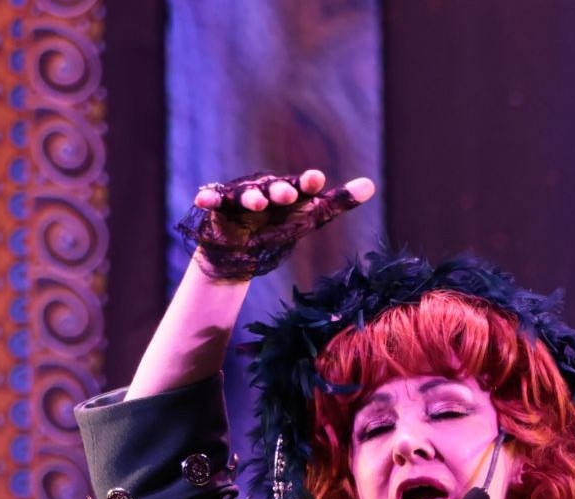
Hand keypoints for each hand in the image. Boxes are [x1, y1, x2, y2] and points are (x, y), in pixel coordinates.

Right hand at [181, 169, 375, 281]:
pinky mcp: (220, 207)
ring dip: (251, 197)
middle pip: (274, 189)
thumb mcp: (312, 216)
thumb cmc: (281, 223)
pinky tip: (202, 200)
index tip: (317, 179)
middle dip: (280, 191)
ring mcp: (241, 196)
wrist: (244, 243)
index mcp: (289, 190)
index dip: (308, 182)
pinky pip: (214, 202)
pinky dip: (208, 199)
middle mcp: (266, 189)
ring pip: (246, 195)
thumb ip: (339, 202)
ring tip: (256, 203)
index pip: (301, 185)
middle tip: (288, 195)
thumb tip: (372, 184)